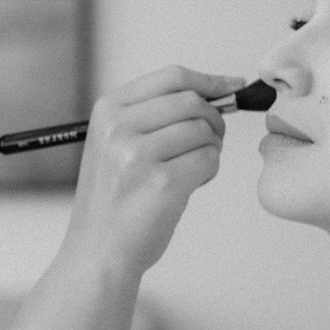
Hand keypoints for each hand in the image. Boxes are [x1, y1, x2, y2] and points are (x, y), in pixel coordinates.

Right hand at [61, 67, 243, 278]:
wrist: (97, 252)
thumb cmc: (114, 201)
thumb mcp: (115, 145)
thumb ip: (153, 115)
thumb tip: (216, 91)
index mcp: (108, 111)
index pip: (171, 77)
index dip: (209, 81)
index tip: (232, 86)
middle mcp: (119, 128)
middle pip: (192, 102)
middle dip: (213, 120)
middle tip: (211, 141)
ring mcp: (138, 155)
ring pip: (204, 131)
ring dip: (210, 149)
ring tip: (190, 170)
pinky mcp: (162, 184)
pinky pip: (209, 160)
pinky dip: (209, 172)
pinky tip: (189, 186)